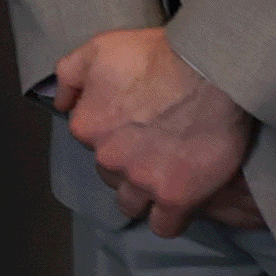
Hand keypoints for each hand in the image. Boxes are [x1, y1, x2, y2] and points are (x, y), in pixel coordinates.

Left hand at [56, 27, 257, 238]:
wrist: (213, 70)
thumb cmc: (158, 54)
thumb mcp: (100, 48)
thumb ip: (70, 76)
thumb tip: (62, 104)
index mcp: (87, 126)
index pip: (90, 141)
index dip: (112, 133)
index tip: (134, 125)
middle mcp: (108, 158)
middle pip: (110, 174)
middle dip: (126, 165)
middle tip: (154, 149)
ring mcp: (141, 180)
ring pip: (132, 204)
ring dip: (143, 195)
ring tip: (165, 177)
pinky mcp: (176, 197)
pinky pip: (164, 226)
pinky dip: (169, 219)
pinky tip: (179, 204)